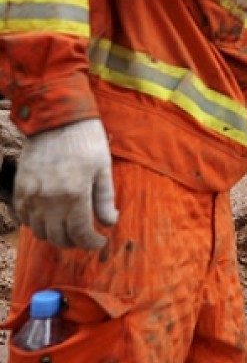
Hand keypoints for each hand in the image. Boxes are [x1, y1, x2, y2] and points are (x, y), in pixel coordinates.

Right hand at [15, 119, 118, 249]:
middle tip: (86, 238)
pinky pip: (24, 218)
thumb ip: (105, 200)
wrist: (56, 120)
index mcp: (74, 194)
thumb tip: (109, 223)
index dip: (91, 243)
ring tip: (70, 230)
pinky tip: (50, 219)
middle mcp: (49, 199)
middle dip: (75, 243)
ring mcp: (31, 195)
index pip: (80, 232)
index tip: (100, 241)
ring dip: (55, 236)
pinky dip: (37, 225)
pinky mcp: (20, 188)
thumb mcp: (104, 169)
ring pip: (39, 231)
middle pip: (58, 237)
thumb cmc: (85, 141)